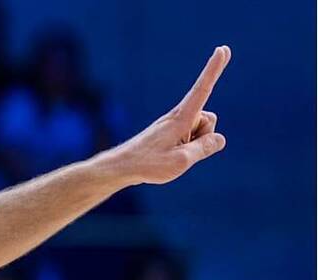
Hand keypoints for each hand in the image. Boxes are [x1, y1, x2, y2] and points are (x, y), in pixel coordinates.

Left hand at [104, 45, 230, 185]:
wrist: (121, 168)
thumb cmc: (148, 165)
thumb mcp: (181, 161)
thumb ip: (204, 148)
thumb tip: (219, 139)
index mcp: (180, 118)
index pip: (202, 89)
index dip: (214, 70)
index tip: (222, 49)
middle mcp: (178, 116)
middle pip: (210, 120)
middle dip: (205, 137)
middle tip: (178, 152)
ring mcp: (174, 124)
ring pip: (202, 132)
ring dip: (194, 146)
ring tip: (169, 155)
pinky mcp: (171, 132)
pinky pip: (192, 140)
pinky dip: (186, 150)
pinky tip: (167, 156)